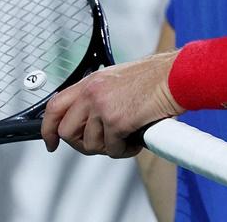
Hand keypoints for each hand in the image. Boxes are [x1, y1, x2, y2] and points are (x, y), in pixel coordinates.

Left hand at [41, 50, 183, 157]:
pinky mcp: (117, 121)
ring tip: (127, 139)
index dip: (48, 128)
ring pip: (89, 144)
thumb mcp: (120, 80)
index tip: (51, 142)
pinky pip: (112, 148)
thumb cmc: (158, 77)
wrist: (178, 75)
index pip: (54, 106)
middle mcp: (92, 92)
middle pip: (67, 131)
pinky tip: (137, 140)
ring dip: (108, 148)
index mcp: (91, 81)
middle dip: (82, 144)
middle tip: (103, 144)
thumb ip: (101, 96)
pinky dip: (125, 150)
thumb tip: (92, 121)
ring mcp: (103, 106)